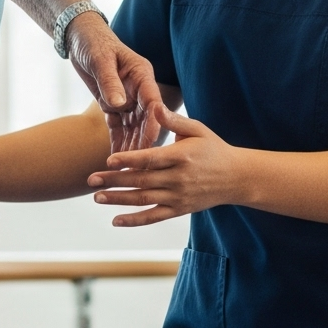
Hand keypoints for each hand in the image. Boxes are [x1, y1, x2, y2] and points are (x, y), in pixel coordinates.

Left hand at [65, 11, 162, 152]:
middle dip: (143, 142)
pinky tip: (115, 162)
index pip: (153, 102)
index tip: (152, 141)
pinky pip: (117, 129)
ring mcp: (127, 100)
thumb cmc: (93, 43)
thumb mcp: (101, 60)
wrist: (80, 39)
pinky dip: (117, 144)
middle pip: (144, 120)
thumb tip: (119, 103)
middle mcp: (138, 91)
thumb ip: (110, 82)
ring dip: (130, 148)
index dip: (153, 123)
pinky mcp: (113, 106)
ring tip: (128, 170)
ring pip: (132, 129)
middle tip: (142, 165)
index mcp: (142, 76)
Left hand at [88, 103, 249, 226]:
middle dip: (114, 180)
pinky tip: (116, 221)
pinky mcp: (179, 210)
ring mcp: (178, 197)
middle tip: (91, 179)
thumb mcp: (197, 130)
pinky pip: (154, 217)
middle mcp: (178, 178)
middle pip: (141, 181)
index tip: (109, 160)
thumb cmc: (214, 148)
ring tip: (97, 197)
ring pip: (143, 200)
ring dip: (118, 200)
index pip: (150, 159)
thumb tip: (154, 106)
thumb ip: (173, 120)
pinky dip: (135, 220)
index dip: (129, 160)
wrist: (236, 178)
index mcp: (181, 156)